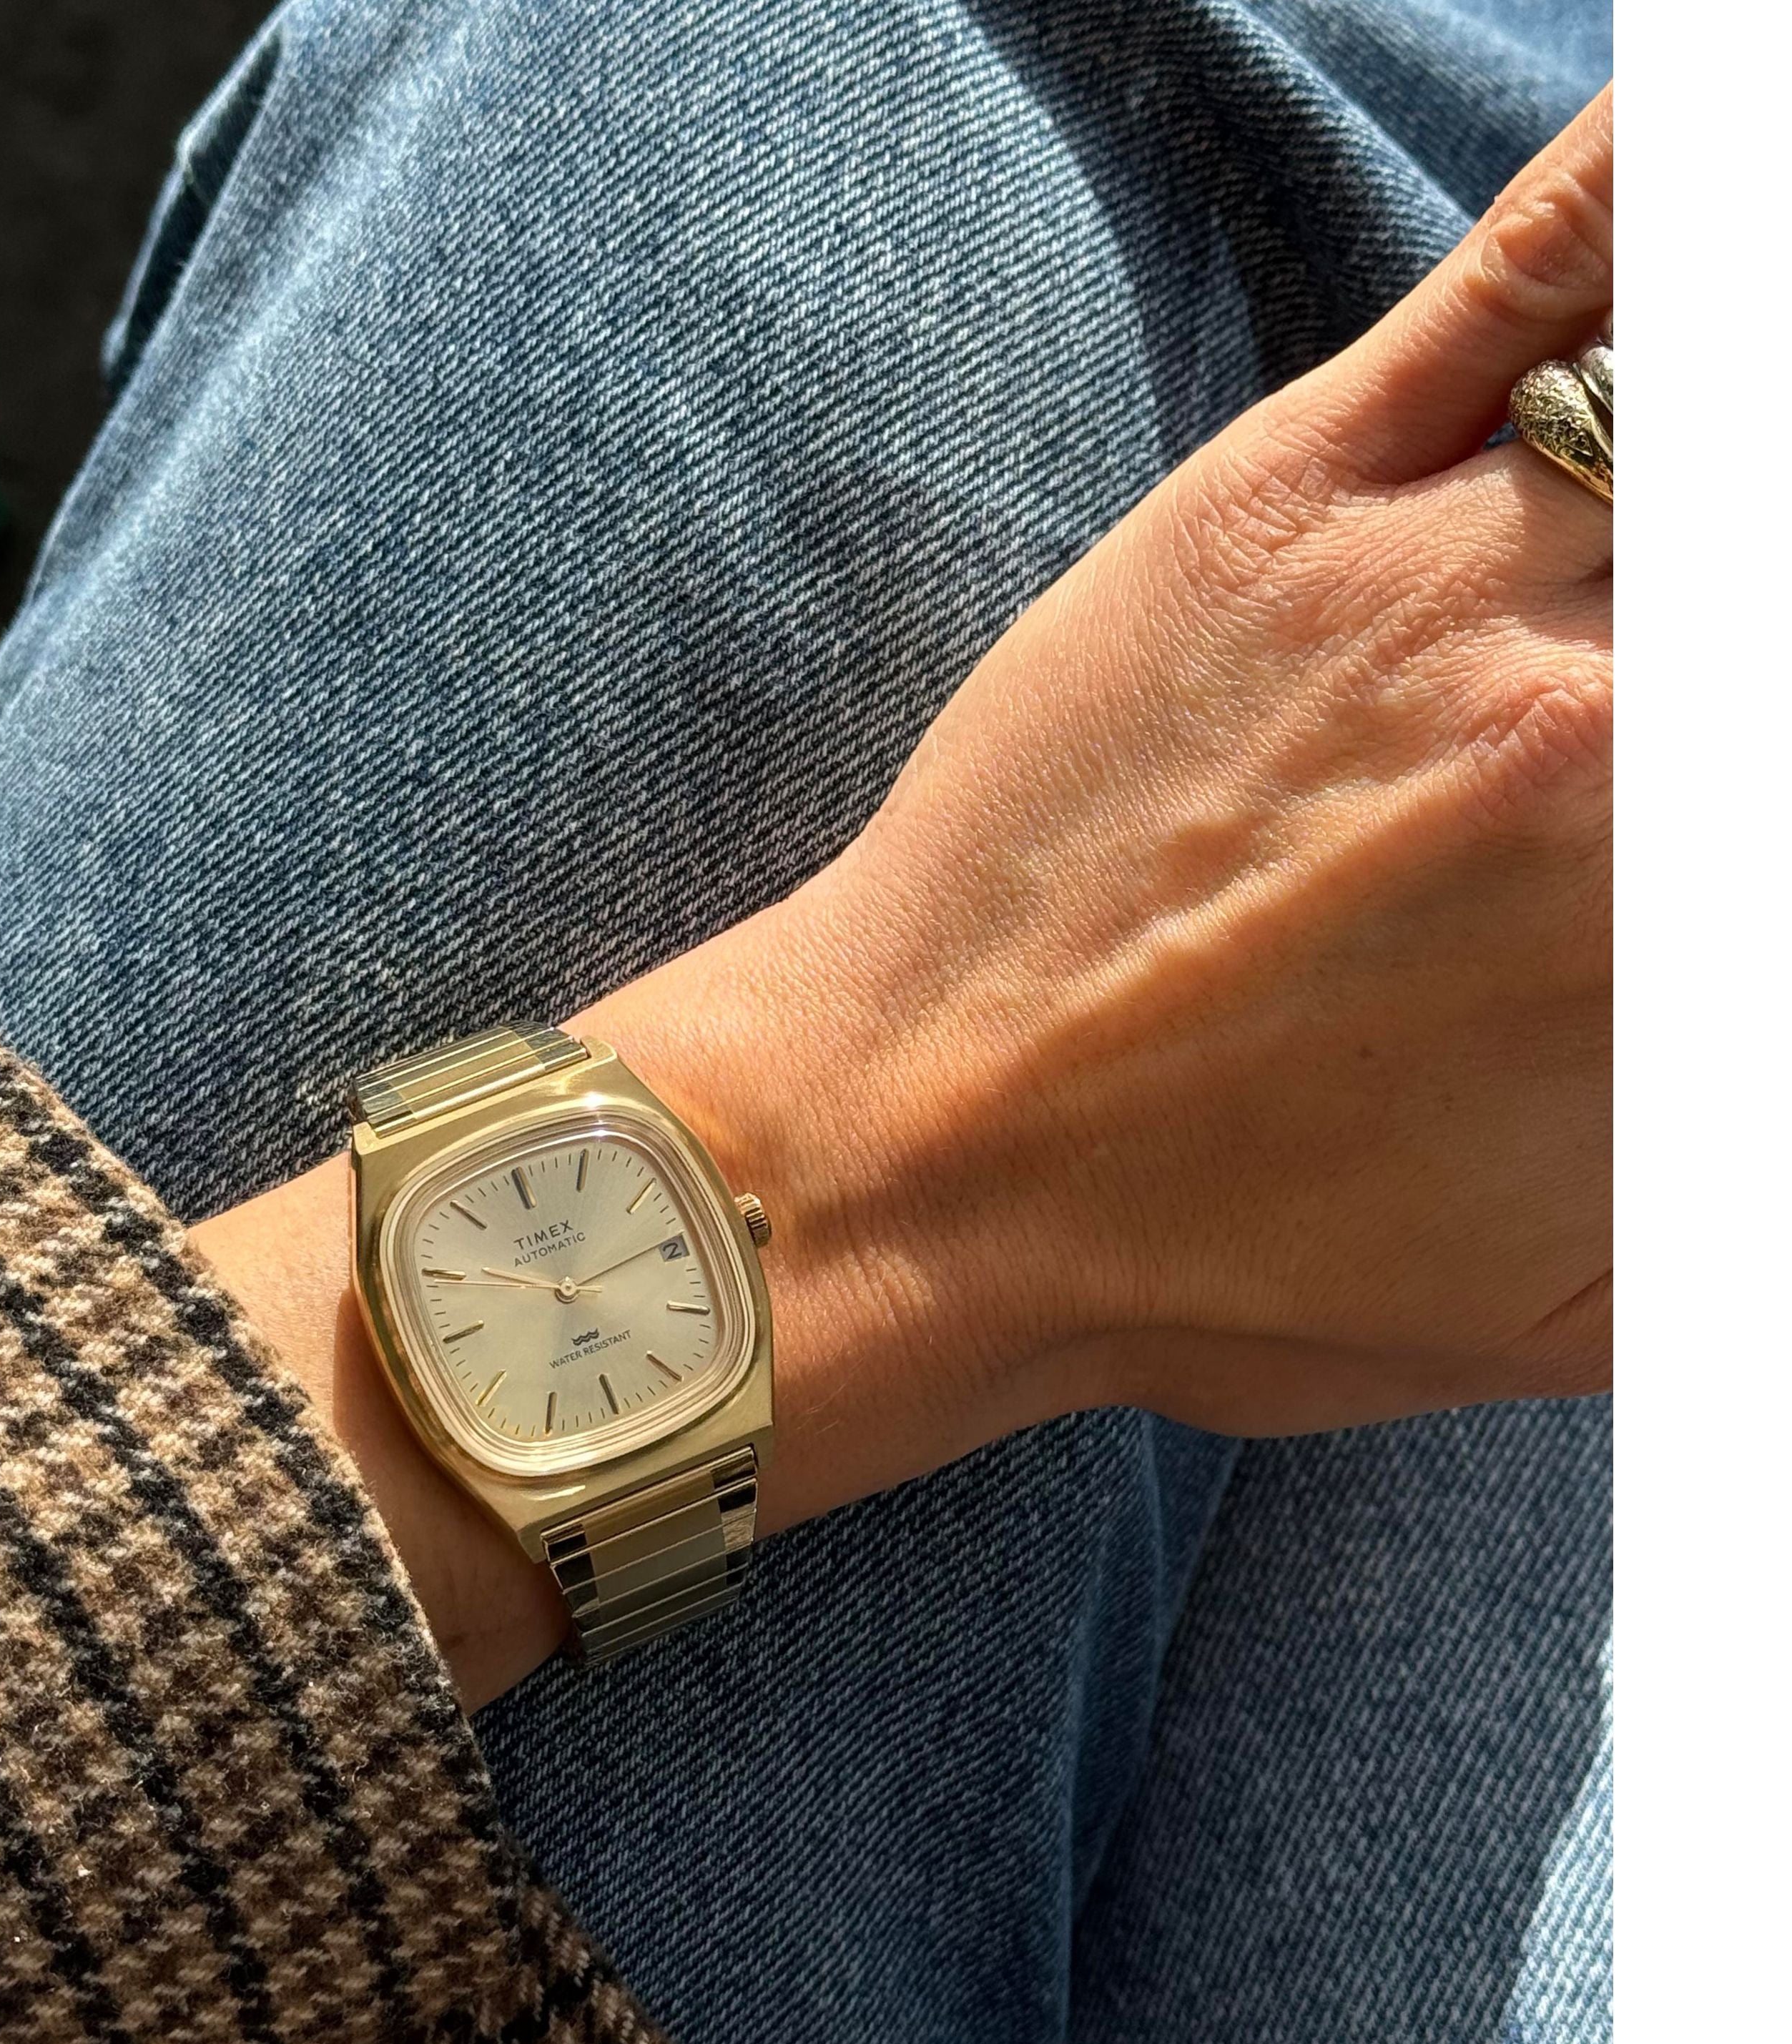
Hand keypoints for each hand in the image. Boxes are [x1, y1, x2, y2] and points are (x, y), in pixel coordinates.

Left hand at [193, 93, 1612, 1702]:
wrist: (912, 1169)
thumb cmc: (1216, 1269)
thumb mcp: (1580, 1307)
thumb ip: (1733, 1202)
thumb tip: (1732, 1060)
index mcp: (1698, 939)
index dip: (1748, 765)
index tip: (1684, 808)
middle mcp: (1624, 728)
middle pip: (1768, 566)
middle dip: (1732, 614)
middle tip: (1636, 701)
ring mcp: (1454, 583)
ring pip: (1715, 399)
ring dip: (1723, 419)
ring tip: (1682, 485)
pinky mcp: (1294, 494)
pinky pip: (1541, 266)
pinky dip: (1651, 180)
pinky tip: (1701, 161)